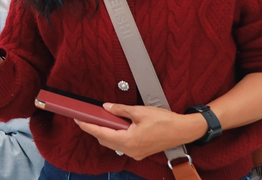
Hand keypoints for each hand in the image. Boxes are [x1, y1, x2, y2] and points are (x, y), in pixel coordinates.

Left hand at [75, 103, 206, 160]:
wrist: (183, 131)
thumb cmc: (165, 121)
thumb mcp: (139, 111)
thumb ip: (120, 109)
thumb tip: (106, 107)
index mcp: (128, 140)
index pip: (100, 133)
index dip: (87, 126)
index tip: (78, 119)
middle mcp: (130, 150)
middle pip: (104, 140)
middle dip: (95, 129)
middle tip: (88, 116)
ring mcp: (135, 153)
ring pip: (113, 143)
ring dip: (106, 132)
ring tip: (102, 119)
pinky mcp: (140, 152)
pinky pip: (122, 145)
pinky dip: (116, 136)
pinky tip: (116, 126)